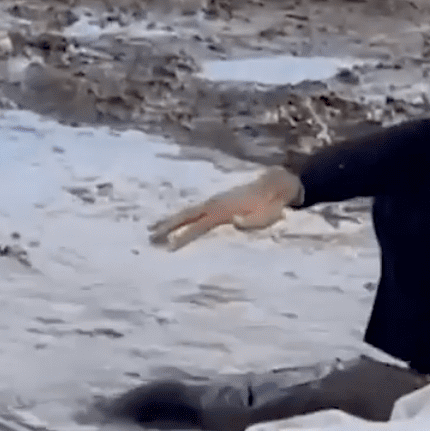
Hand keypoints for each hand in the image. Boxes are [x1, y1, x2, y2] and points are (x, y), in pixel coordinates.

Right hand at [148, 167, 304, 250]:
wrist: (280, 185)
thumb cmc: (275, 205)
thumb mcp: (269, 216)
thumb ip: (252, 221)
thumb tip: (233, 222)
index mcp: (225, 209)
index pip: (199, 224)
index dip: (184, 235)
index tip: (169, 245)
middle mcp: (217, 203)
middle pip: (188, 215)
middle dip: (168, 226)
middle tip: (149, 237)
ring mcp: (217, 201)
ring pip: (190, 212)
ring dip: (171, 221)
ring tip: (153, 230)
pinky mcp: (220, 202)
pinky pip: (197, 211)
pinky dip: (184, 217)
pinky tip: (177, 222)